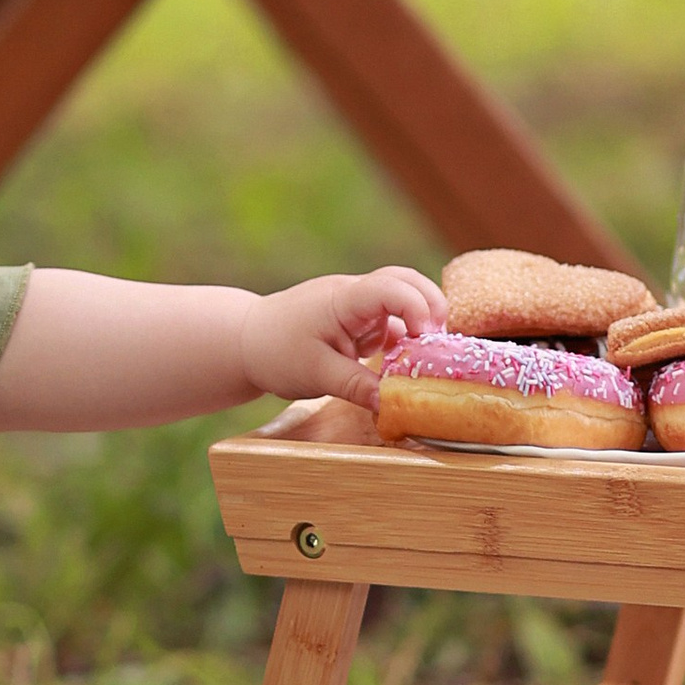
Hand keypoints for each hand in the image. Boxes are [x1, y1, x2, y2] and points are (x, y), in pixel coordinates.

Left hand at [239, 267, 445, 411]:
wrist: (246, 341)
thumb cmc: (275, 351)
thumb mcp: (318, 375)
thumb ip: (358, 387)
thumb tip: (394, 403)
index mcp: (344, 299)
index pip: (392, 287)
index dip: (418, 308)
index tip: (426, 339)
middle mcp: (354, 294)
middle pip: (406, 281)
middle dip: (430, 307)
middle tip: (438, 343)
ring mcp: (355, 305)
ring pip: (400, 301)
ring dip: (415, 326)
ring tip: (419, 360)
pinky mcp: (354, 319)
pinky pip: (387, 322)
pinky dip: (399, 339)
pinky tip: (395, 365)